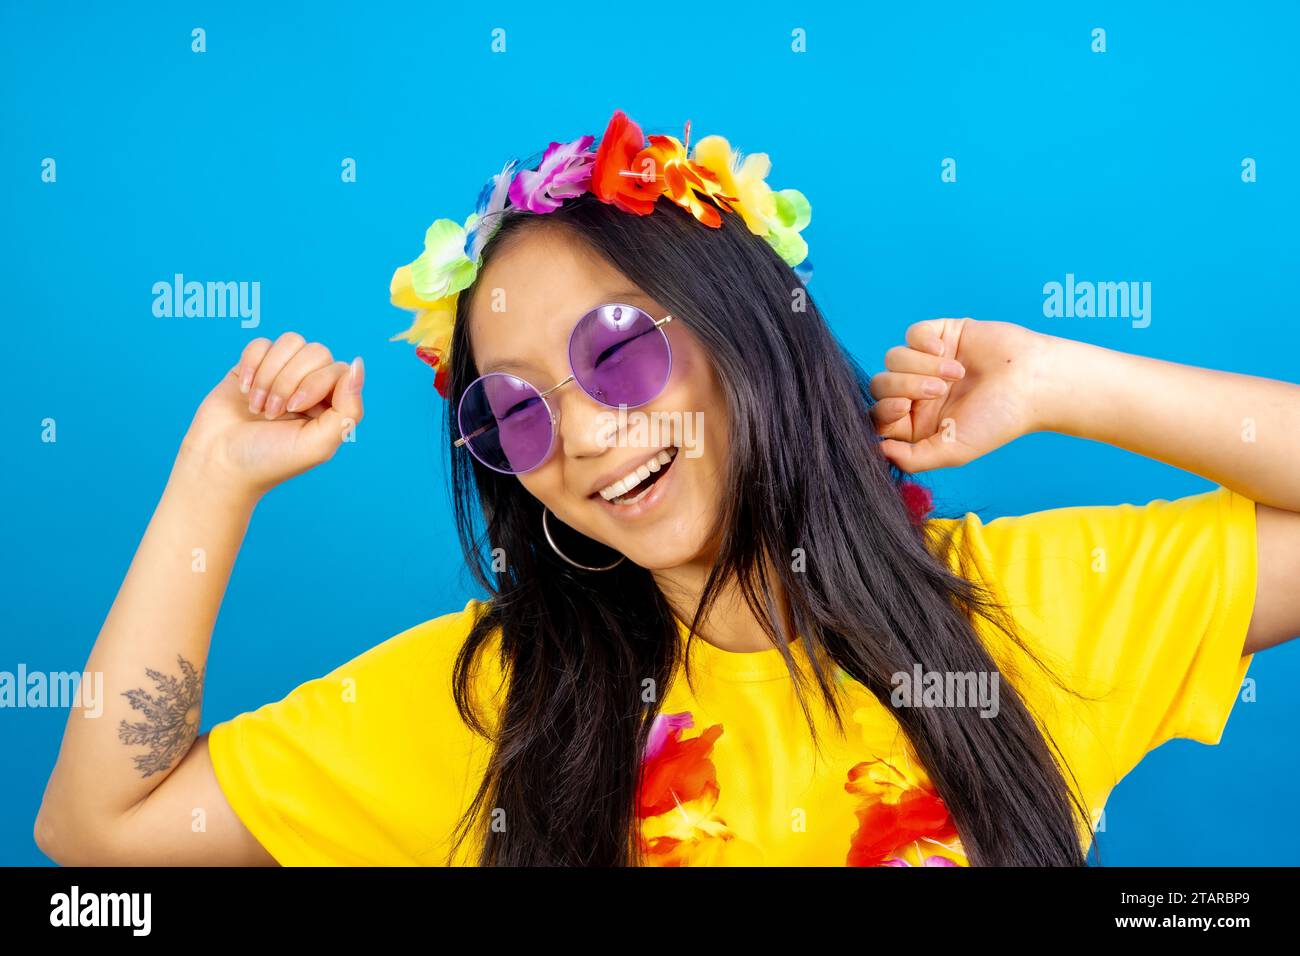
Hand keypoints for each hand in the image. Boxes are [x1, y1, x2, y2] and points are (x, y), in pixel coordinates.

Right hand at [177, 332, 365, 497]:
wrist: (218, 463)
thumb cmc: (271, 460)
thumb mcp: (319, 444)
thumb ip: (349, 409)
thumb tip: (358, 364)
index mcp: (332, 405)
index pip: (338, 369)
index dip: (314, 383)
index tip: (295, 409)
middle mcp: (310, 386)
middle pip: (316, 351)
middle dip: (289, 381)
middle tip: (272, 413)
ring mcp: (281, 374)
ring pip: (290, 342)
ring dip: (270, 374)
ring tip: (258, 406)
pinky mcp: (253, 367)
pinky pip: (261, 343)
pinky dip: (251, 365)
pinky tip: (244, 391)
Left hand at [870, 318, 1049, 471]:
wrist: (1033, 383)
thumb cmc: (998, 420)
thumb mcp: (954, 451)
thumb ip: (913, 458)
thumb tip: (877, 451)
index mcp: (917, 421)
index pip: (878, 416)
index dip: (882, 410)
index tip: (902, 408)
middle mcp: (917, 392)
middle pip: (881, 385)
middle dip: (903, 386)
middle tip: (938, 391)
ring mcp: (926, 361)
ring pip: (893, 358)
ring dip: (922, 366)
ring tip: (956, 374)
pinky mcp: (939, 335)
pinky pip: (912, 334)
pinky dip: (925, 343)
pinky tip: (949, 352)